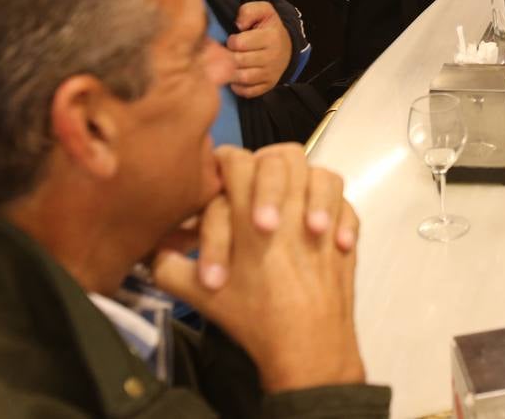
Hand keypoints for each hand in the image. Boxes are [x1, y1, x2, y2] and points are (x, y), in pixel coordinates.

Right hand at [153, 145, 364, 391]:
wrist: (308, 347)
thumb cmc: (254, 319)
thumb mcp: (200, 294)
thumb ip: (169, 266)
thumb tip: (156, 249)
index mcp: (250, 213)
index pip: (235, 160)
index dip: (224, 164)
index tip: (222, 183)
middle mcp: (289, 207)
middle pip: (282, 157)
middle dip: (267, 171)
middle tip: (258, 202)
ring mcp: (323, 218)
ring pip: (321, 173)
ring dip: (308, 186)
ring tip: (296, 213)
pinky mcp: (345, 236)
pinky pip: (348, 206)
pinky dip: (338, 212)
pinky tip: (324, 233)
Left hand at [226, 1, 291, 97]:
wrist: (287, 48)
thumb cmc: (269, 28)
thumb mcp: (264, 11)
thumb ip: (249, 11)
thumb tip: (238, 25)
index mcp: (271, 38)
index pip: (239, 43)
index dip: (231, 41)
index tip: (234, 39)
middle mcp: (272, 57)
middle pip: (238, 61)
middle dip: (227, 57)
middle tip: (227, 53)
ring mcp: (270, 74)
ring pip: (242, 78)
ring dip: (230, 72)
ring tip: (228, 65)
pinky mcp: (267, 86)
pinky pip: (247, 92)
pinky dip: (237, 87)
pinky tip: (235, 77)